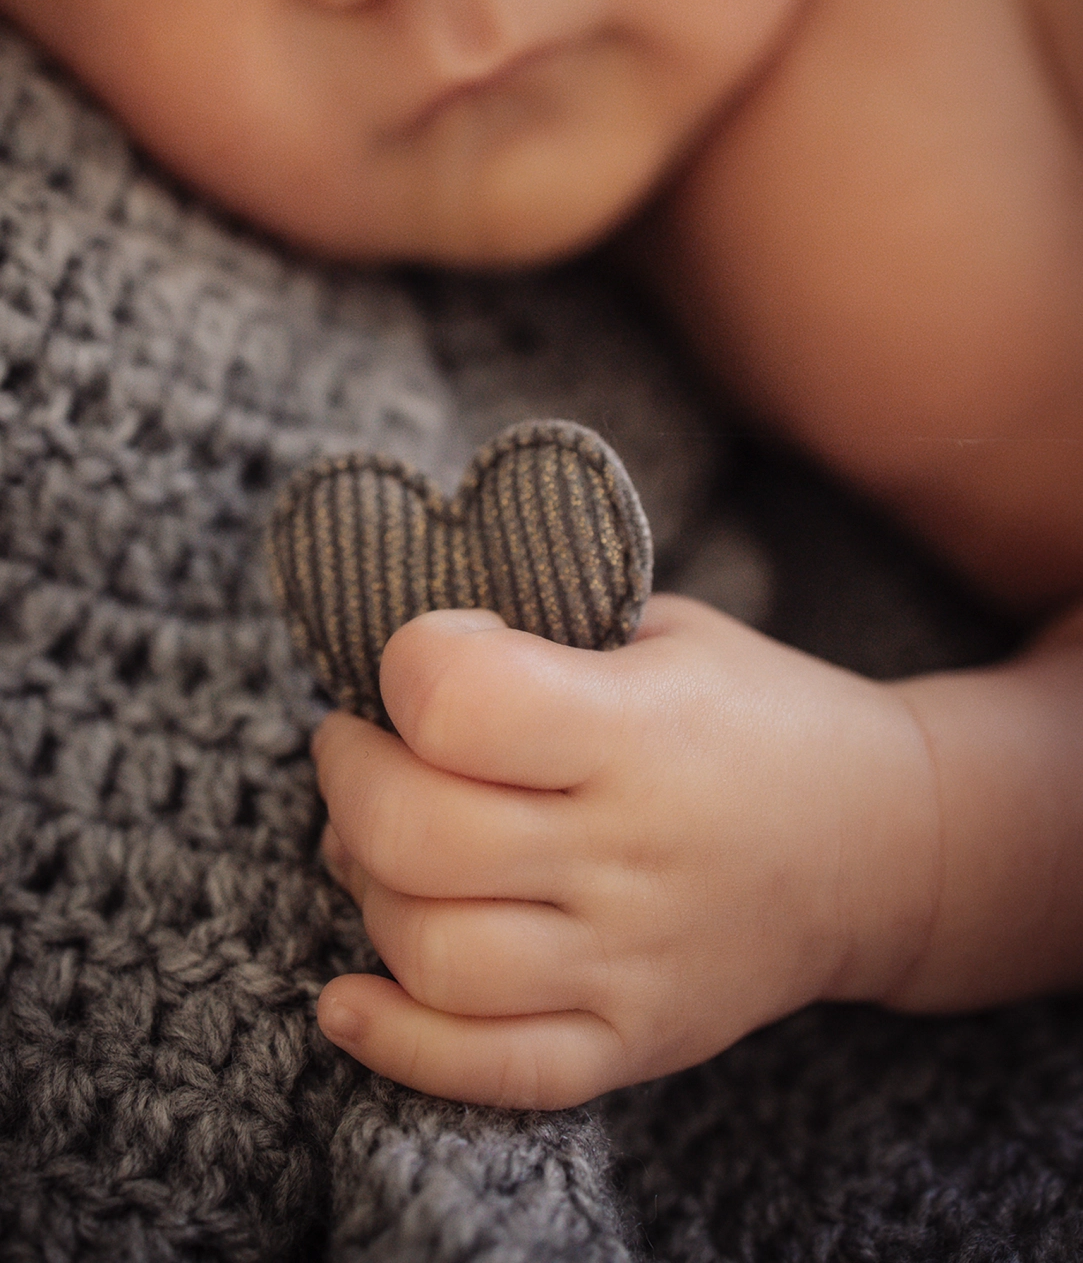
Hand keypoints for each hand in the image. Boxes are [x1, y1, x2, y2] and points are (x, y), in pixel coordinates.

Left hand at [313, 596, 936, 1107]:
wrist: (889, 841)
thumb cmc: (761, 714)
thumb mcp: (672, 632)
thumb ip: (547, 634)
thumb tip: (400, 674)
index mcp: (644, 729)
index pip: (463, 702)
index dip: (409, 663)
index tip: (425, 655)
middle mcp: (632, 853)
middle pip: (416, 834)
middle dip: (348, 775)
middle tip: (361, 744)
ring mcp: (633, 962)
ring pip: (432, 954)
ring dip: (366, 889)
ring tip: (377, 843)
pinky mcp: (637, 1039)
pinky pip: (492, 1068)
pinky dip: (398, 1043)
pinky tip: (346, 998)